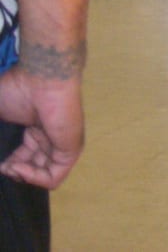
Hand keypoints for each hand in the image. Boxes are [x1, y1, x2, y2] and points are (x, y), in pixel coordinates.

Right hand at [0, 66, 83, 188]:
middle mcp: (49, 137)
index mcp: (35, 128)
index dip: (8, 164)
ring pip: (43, 175)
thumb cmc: (17, 89)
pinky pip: (54, 177)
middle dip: (14, 172)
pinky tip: (20, 169)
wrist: (43, 78)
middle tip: (3, 167)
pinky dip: (34, 179)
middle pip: (33, 167)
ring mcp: (61, 143)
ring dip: (22, 177)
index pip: (23, 156)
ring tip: (9, 168)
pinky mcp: (71, 149)